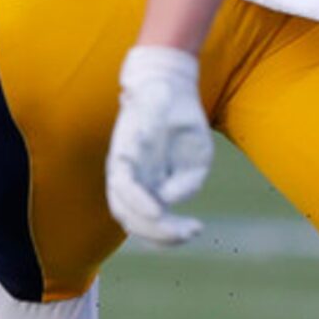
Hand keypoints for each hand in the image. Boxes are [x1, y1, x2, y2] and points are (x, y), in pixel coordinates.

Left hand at [105, 47, 211, 246]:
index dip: (169, 235)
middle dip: (160, 236)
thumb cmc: (181, 122)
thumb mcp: (195, 158)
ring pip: (122, 208)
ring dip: (149, 225)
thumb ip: (184, 185)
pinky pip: (122, 182)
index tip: (197, 228)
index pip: (146, 223)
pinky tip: (156, 209)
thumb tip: (166, 203)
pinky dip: (136, 201)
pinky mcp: (121, 149)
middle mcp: (129, 179)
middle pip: (132, 222)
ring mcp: (122, 165)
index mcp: (145, 184)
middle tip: (189, 232)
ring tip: (175, 226)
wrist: (171, 83)